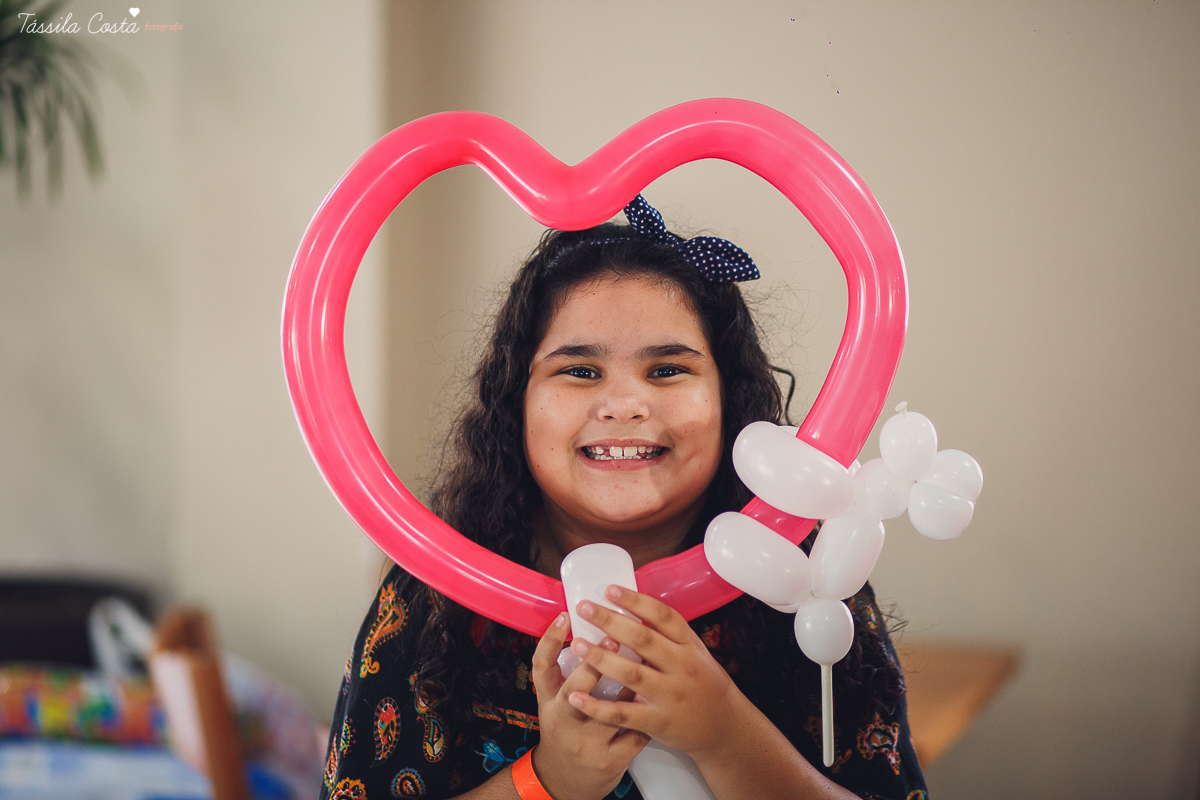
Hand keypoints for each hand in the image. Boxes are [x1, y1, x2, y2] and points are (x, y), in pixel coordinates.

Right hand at [529, 611, 648, 799]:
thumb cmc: (566, 729)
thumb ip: (565, 670)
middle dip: (595, 663)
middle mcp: (563, 722)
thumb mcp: (554, 701)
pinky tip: (659, 697)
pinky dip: (648, 713)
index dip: (549, 640)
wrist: (566, 780)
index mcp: (548, 701)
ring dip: (631, 685)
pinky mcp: (609, 760)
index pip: (540, 667)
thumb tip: (589, 627)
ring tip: (646, 660)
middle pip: (573, 690)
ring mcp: (586, 743)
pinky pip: (634, 733)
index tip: (565, 616)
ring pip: (612, 712)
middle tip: (613, 637)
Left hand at [564, 587, 750, 760]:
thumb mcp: (694, 652)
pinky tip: (575, 696)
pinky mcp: (658, 722)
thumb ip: (667, 635)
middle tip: (583, 608)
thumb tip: (630, 607)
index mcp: (689, 646)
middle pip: (642, 639)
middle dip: (609, 621)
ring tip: (575, 644)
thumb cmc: (704, 683)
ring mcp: (669, 695)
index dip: (635, 601)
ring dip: (600, 658)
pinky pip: (623, 713)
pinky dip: (597, 706)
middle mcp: (681, 667)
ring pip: (631, 673)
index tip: (609, 589)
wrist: (725, 726)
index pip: (662, 616)